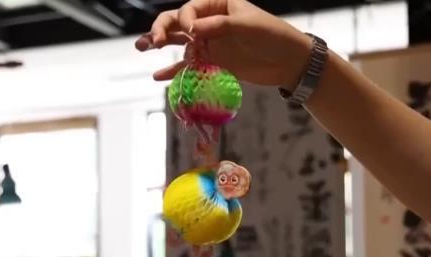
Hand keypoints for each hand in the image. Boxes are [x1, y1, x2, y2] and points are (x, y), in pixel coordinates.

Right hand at [134, 0, 312, 89]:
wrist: (289, 61)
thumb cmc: (273, 35)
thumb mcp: (248, 26)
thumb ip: (220, 26)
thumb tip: (193, 30)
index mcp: (219, 4)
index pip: (191, 8)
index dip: (186, 19)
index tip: (193, 32)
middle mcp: (210, 22)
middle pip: (177, 21)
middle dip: (161, 28)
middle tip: (151, 41)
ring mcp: (209, 43)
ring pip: (178, 42)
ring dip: (159, 44)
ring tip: (141, 47)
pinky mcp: (212, 63)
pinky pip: (188, 65)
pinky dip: (173, 70)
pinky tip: (158, 76)